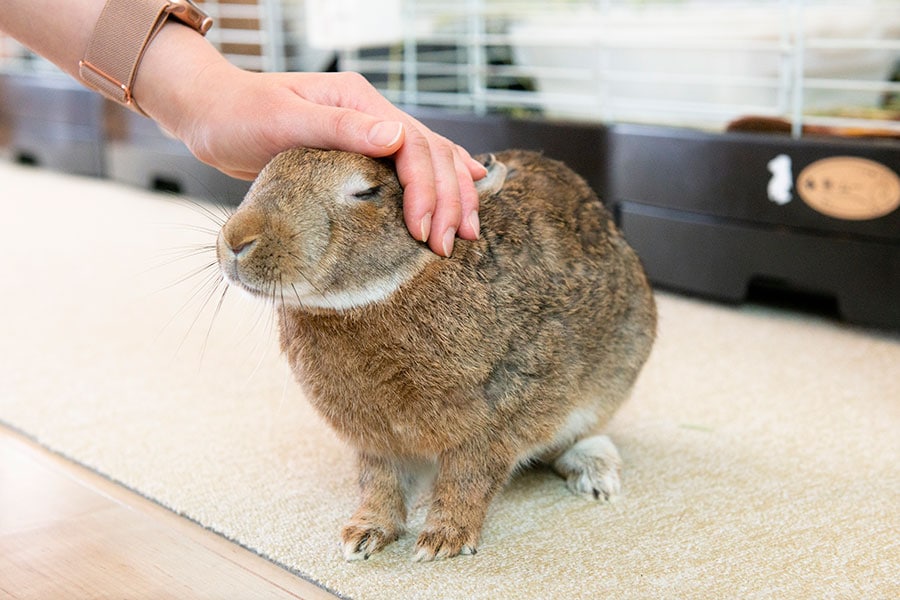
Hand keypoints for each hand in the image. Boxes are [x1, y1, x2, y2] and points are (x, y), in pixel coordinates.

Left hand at [141, 29, 484, 256]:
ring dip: (454, 193)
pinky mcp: (362, 150)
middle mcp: (372, 112)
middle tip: (452, 245)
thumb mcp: (284, 120)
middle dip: (448, 200)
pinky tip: (467, 184)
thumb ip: (340, 127)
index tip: (426, 232)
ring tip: (469, 230)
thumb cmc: (240, 116)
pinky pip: (412, 162)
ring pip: (431, 157)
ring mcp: (371, 129)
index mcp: (359, 100)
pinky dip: (441, 177)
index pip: (413, 145)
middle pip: (431, 153)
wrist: (213, 114)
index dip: (427, 189)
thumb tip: (397, 136)